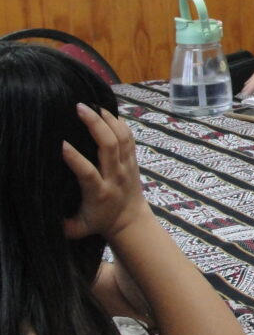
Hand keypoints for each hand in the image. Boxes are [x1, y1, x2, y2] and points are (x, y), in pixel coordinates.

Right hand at [62, 104, 151, 240]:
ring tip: (92, 105)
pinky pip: (129, 137)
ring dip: (108, 119)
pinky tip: (107, 112)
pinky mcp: (133, 161)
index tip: (61, 143)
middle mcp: (115, 176)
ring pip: (122, 138)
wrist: (132, 222)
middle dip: (95, 125)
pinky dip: (120, 123)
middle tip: (79, 108)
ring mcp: (127, 166)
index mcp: (99, 192)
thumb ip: (61, 224)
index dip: (75, 158)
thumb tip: (40, 215)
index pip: (88, 172)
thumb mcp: (78, 229)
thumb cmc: (100, 223)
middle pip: (109, 146)